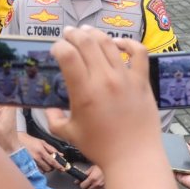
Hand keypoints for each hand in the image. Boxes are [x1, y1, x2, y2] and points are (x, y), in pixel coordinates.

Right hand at [17, 132, 62, 172]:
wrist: (18, 142)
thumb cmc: (31, 141)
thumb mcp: (43, 142)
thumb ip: (52, 149)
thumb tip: (61, 155)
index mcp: (41, 151)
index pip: (52, 161)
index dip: (58, 166)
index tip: (63, 169)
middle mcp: (36, 158)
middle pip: (48, 168)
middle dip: (52, 167)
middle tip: (52, 163)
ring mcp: (31, 163)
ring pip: (43, 171)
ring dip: (46, 168)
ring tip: (45, 163)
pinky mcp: (28, 166)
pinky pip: (37, 171)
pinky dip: (41, 169)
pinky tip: (40, 165)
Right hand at [45, 26, 159, 169]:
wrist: (134, 157)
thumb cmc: (100, 147)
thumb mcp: (69, 134)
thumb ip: (53, 119)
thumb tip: (47, 108)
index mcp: (84, 92)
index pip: (68, 55)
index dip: (59, 47)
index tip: (56, 49)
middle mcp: (104, 80)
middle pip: (87, 42)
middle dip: (73, 34)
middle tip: (68, 33)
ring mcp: (125, 78)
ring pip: (108, 43)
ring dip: (94, 33)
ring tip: (86, 31)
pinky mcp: (142, 80)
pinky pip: (138, 52)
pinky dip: (127, 42)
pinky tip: (117, 43)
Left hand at [79, 165, 104, 188]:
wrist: (113, 166)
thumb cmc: (103, 167)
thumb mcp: (93, 168)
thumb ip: (85, 174)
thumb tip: (77, 180)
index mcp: (92, 178)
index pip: (82, 186)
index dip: (82, 185)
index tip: (83, 184)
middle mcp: (97, 184)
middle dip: (87, 188)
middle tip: (89, 184)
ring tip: (95, 187)